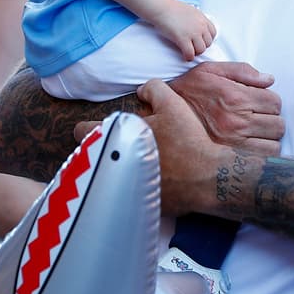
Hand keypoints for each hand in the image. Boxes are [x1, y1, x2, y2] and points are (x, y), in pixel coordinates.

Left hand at [72, 79, 247, 217]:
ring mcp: (125, 187)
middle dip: (103, 150)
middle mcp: (115, 165)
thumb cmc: (188, 140)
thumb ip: (153, 90)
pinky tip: (151, 180)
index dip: (88, 128)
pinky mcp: (138, 204)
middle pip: (94, 157)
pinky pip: (127, 194)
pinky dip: (133, 187)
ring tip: (135, 164)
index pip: (84, 132)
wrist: (208, 176)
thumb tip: (141, 90)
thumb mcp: (173, 105)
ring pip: (109, 176)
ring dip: (117, 169)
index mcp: (118, 138)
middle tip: (119, 146)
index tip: (98, 130)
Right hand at [149, 1, 216, 60]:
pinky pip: (190, 53)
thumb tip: (198, 27)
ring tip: (189, 52)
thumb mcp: (192, 11)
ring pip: (201, 50)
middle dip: (201, 47)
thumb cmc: (173, 8)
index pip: (213, 33)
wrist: (162, 7)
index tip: (200, 41)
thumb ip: (198, 20)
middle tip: (193, 48)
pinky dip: (188, 57)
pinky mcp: (182, 39)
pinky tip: (184, 56)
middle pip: (208, 43)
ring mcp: (192, 33)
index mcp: (203, 19)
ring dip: (195, 53)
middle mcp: (200, 26)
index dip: (207, 39)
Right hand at [171, 59, 283, 153]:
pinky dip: (262, 155)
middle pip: (278, 124)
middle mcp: (238, 121)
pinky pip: (261, 160)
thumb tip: (269, 80)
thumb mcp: (210, 71)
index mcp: (236, 97)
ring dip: (269, 139)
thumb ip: (242, 71)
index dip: (271, 102)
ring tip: (256, 134)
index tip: (261, 104)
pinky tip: (252, 147)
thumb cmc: (188, 91)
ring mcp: (235, 142)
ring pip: (273, 144)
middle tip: (260, 119)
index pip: (275, 102)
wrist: (162, 116)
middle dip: (272, 120)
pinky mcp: (230, 158)